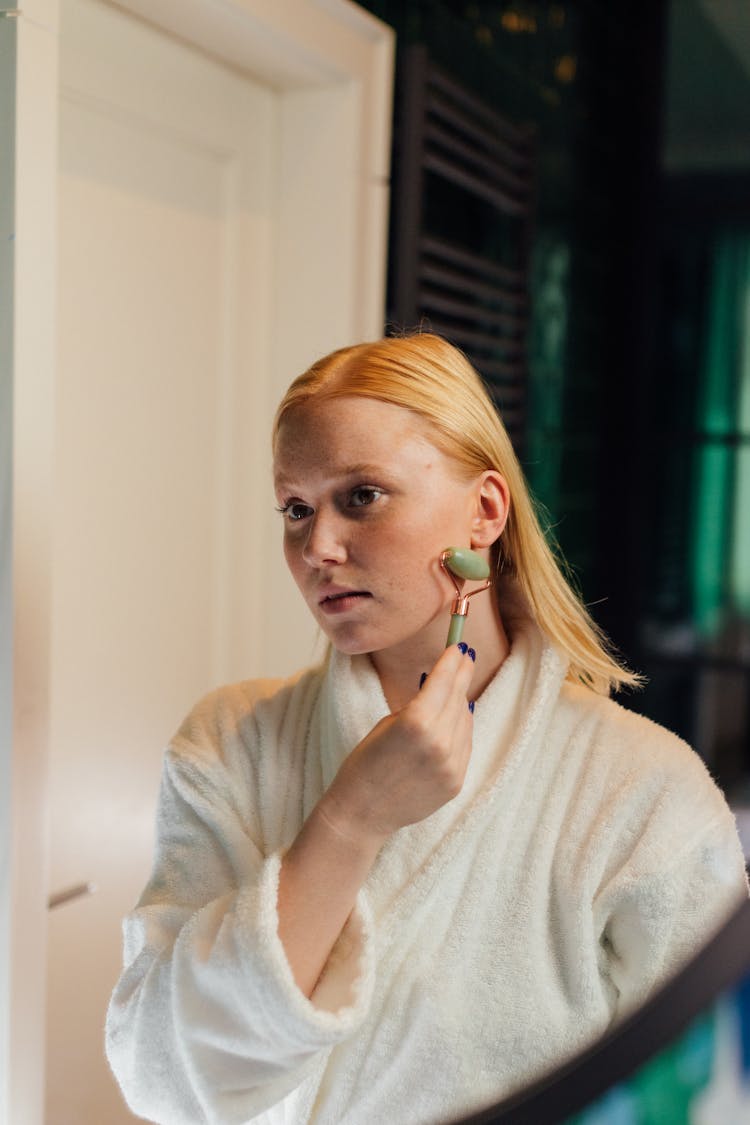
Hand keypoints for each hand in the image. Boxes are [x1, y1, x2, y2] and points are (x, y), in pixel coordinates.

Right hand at [319, 644, 475, 846]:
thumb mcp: (388, 723)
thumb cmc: (366, 762)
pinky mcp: (456, 781)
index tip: (459, 647)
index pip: (444, 681)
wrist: (363, 811)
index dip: (452, 660)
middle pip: (459, 698)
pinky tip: (453, 720)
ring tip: (455, 690)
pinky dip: (460, 729)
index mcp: (417, 722)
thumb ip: (419, 705)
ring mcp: (451, 765)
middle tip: (467, 656)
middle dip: (462, 675)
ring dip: (461, 702)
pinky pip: (465, 745)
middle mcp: (439, 742)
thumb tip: (445, 686)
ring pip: (466, 720)